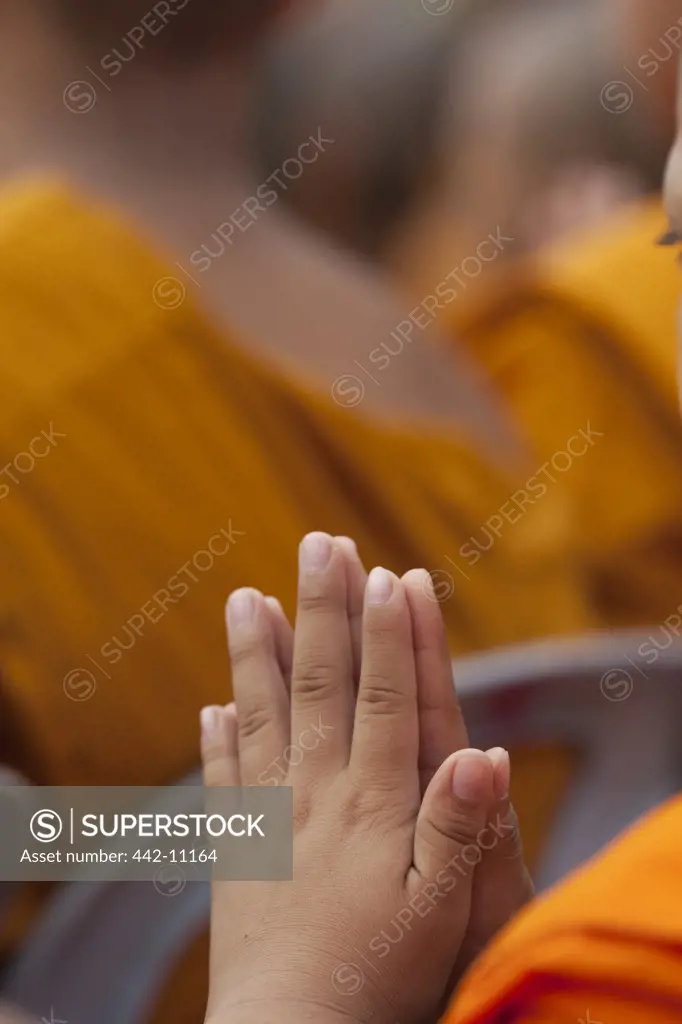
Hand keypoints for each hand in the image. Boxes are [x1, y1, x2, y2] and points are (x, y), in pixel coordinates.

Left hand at [202, 534, 531, 1023]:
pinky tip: (211, 704)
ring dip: (256, 651)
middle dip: (323, 609)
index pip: (381, 696)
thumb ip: (457, 827)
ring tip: (246, 595)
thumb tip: (483, 750)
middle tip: (319, 544)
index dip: (388, 633)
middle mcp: (314, 791)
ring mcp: (267, 814)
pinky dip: (217, 735)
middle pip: (320, 682)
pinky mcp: (234, 846)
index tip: (388, 573)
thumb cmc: (379, 975)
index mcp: (371, 800)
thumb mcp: (440, 911)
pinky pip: (224, 777)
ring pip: (261, 712)